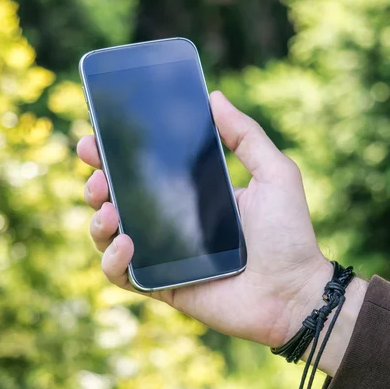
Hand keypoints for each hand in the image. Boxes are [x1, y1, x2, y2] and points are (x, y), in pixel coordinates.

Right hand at [77, 91, 366, 375]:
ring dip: (97, 219)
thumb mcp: (274, 173)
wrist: (294, 291)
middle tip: (95, 168)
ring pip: (110, 236)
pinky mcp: (161, 286)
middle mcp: (174, 223)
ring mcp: (165, 256)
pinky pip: (121, 275)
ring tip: (107, 206)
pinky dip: (113, 260)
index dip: (117, 155)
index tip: (98, 137)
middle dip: (97, 180)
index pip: (147, 171)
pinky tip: (126, 243)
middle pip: (119, 199)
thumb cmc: (289, 234)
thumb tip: (215, 97)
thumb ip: (246, 136)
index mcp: (194, 194)